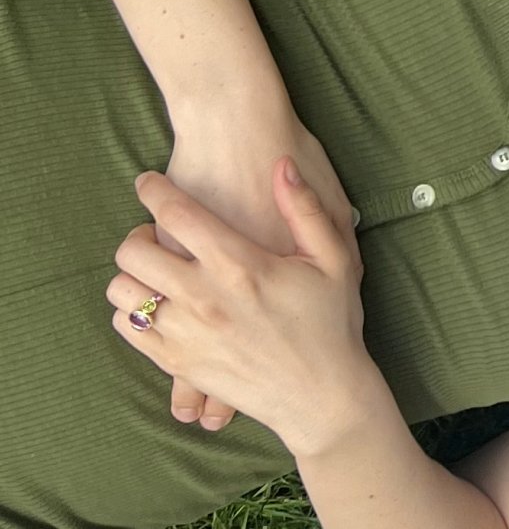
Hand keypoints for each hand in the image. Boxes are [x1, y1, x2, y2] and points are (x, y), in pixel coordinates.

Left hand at [154, 97, 356, 430]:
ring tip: (156, 271)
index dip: (154, 190)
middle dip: (138, 234)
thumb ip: (305, 208)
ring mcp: (184, 333)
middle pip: (134, 251)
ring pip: (123, 290)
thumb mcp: (334, 258)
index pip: (177, 214)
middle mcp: (203, 297)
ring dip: (133, 274)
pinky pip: (126, 327)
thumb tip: (282, 164)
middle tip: (156, 234)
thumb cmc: (331, 321)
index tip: (148, 181)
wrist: (321, 395)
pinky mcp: (175, 362)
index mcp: (240, 264)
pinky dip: (132, 310)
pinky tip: (159, 305)